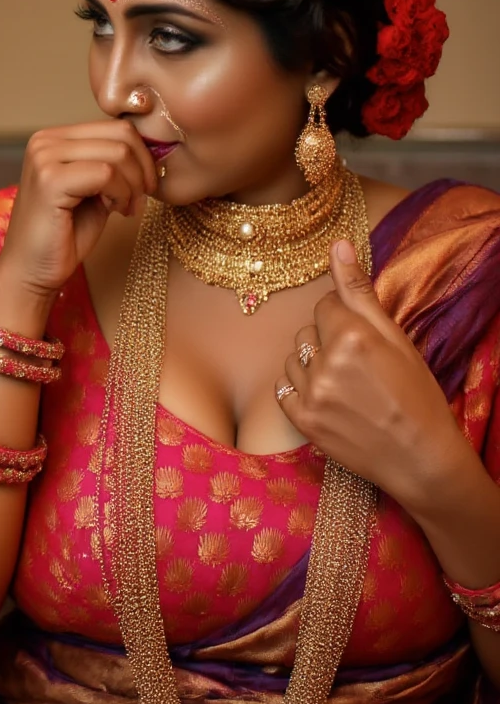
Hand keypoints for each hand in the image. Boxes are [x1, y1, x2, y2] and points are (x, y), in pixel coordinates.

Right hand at [0, 121, 158, 298]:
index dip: (142, 156)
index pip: (116, 126)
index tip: (145, 187)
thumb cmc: (64, 236)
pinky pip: (106, 174)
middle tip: (140, 200)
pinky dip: (121, 194)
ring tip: (126, 209)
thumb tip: (149, 149)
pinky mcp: (49, 179)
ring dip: (133, 185)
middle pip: (121, 134)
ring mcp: (44, 157)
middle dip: (142, 169)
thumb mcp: (94, 191)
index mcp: (54, 139)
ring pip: (117, 153)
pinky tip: (115, 212)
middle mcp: (45, 141)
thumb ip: (112, 165)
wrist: (31, 272)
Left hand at [275, 239, 466, 511]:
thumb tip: (337, 244)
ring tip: (343, 384)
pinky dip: (298, 390)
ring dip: (310, 365)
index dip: (343, 319)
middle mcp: (326, 362)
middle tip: (357, 366)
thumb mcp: (396, 338)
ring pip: (291, 358)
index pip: (324, 305)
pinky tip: (325, 399)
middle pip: (307, 331)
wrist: (421, 459)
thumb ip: (360, 290)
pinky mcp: (301, 420)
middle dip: (326, 341)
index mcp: (352, 335)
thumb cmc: (416, 395)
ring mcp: (311, 394)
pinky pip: (282, 388)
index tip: (361, 338)